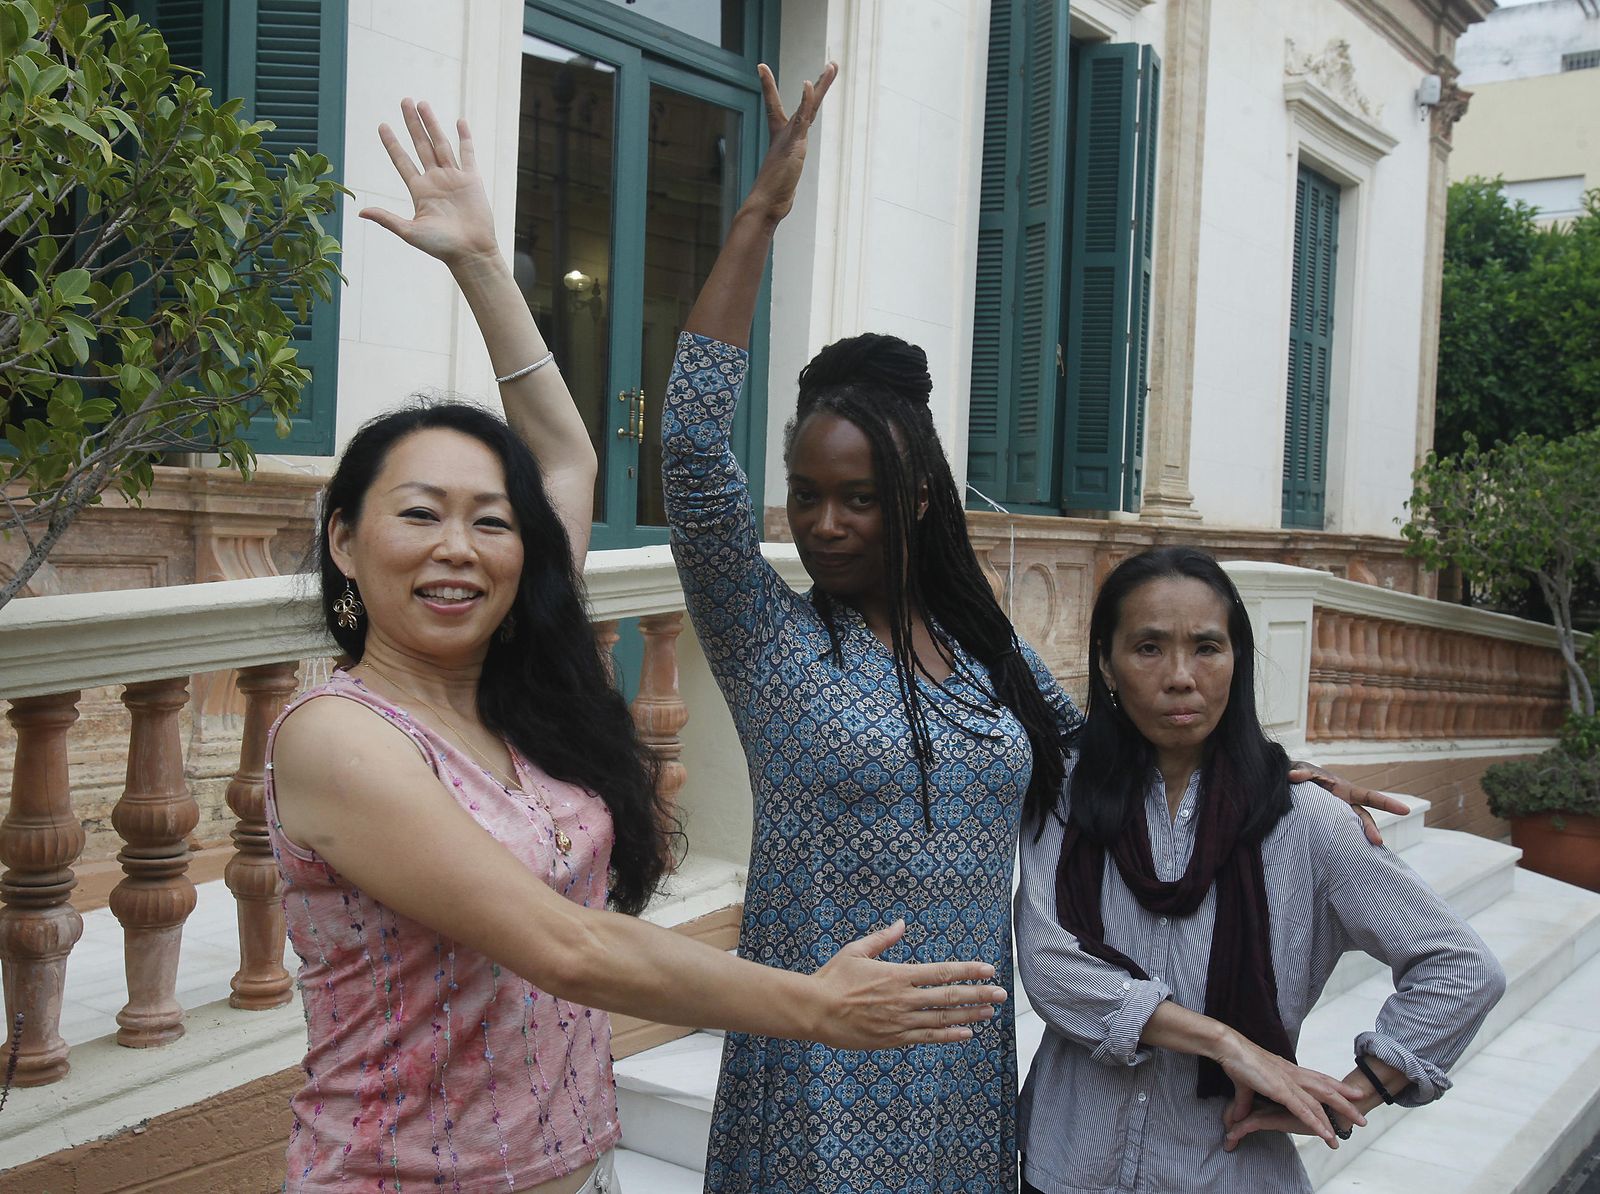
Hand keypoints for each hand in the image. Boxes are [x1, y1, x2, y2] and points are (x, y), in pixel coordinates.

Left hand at [360, 98, 499, 269]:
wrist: (471, 253)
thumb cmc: (441, 247)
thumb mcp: (410, 232)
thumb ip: (387, 219)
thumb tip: (361, 211)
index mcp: (419, 191)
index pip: (402, 160)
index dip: (392, 143)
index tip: (382, 125)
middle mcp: (435, 180)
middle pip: (421, 145)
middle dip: (412, 123)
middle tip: (404, 101)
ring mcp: (454, 178)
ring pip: (441, 144)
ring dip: (432, 124)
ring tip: (422, 104)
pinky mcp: (472, 180)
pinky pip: (468, 154)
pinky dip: (465, 138)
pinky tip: (459, 122)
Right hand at [742, 61, 837, 225]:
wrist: (765, 204)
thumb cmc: (772, 196)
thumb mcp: (781, 183)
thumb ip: (783, 182)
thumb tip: (783, 198)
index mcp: (782, 138)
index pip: (775, 106)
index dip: (769, 87)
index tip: (761, 67)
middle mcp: (786, 134)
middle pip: (807, 103)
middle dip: (819, 84)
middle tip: (833, 65)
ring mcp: (790, 138)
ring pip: (810, 106)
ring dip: (822, 86)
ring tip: (833, 66)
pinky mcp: (793, 144)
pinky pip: (802, 118)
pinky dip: (805, 101)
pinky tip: (809, 85)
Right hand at [811, 919, 1006, 1050]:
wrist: (814, 1011)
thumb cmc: (833, 978)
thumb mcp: (856, 951)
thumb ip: (882, 939)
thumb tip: (901, 923)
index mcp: (897, 975)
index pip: (941, 971)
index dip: (967, 970)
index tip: (988, 969)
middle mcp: (904, 999)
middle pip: (949, 997)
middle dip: (978, 995)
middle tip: (1001, 994)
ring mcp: (900, 1022)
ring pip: (943, 1019)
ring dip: (969, 1015)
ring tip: (989, 1013)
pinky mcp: (893, 1039)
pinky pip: (927, 1038)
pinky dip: (948, 1036)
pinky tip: (964, 1033)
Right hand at [1214, 1032, 1366, 1150]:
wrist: (1229, 1048)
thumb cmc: (1237, 1060)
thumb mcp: (1245, 1085)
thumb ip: (1246, 1101)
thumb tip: (1240, 1115)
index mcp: (1288, 1070)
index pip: (1318, 1077)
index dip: (1335, 1085)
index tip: (1351, 1092)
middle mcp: (1293, 1074)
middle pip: (1326, 1087)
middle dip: (1346, 1100)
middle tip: (1362, 1110)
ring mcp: (1289, 1082)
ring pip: (1321, 1100)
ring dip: (1339, 1112)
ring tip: (1355, 1123)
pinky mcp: (1280, 1090)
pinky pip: (1303, 1110)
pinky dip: (1316, 1123)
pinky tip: (1326, 1133)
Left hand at [1289, 762, 1409, 846]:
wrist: (1290, 784)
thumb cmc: (1301, 774)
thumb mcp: (1302, 769)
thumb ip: (1301, 773)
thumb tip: (1293, 776)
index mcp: (1344, 790)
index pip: (1369, 797)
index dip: (1387, 803)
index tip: (1405, 810)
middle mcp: (1344, 805)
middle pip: (1362, 818)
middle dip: (1371, 829)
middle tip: (1377, 842)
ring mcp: (1335, 816)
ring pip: (1350, 830)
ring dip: (1357, 840)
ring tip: (1362, 856)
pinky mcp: (1325, 825)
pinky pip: (1334, 836)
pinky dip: (1339, 846)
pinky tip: (1342, 860)